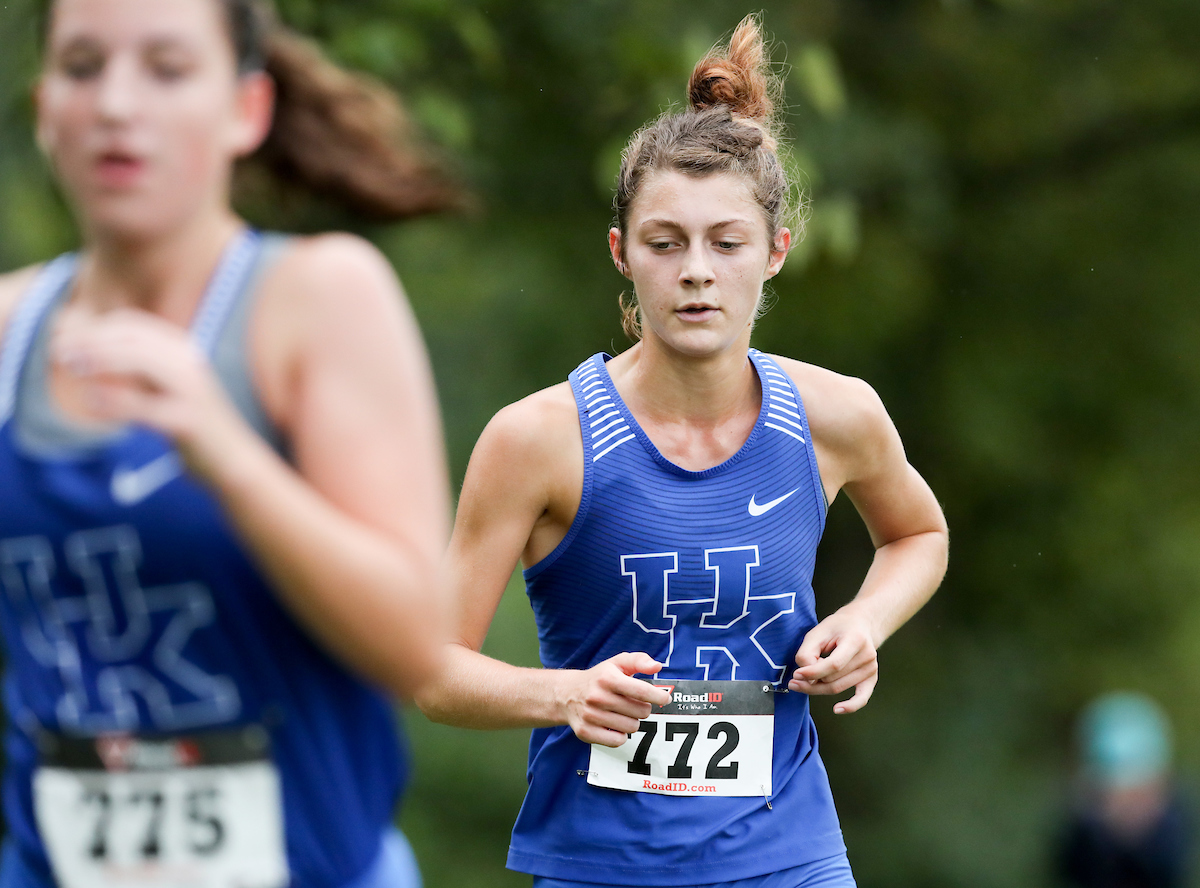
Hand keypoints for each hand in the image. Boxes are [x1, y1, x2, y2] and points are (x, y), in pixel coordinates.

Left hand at [53, 308, 257, 482]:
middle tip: (58, 351)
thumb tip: (89, 354)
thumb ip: (137, 370)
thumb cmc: (193, 424)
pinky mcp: (188, 421)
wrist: (234, 459)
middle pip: (133, 337)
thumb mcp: (166, 387)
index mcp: (184, 351)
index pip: (133, 325)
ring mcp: (192, 390)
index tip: (65, 338)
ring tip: (69, 365)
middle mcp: (189, 363)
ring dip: (100, 359)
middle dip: (91, 339)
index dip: (95, 327)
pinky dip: (114, 401)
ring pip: (141, 361)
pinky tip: (90, 401)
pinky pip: (144, 406)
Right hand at [556, 652, 671, 747]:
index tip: (665, 699)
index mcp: (607, 678)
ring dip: (632, 721)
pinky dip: (620, 735)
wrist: (566, 694)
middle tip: (634, 703)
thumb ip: (639, 660)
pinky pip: (618, 741)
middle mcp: (597, 697)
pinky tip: (614, 725)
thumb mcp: (617, 663)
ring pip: (631, 727)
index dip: (658, 696)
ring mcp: (590, 716)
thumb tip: (657, 667)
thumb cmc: (598, 678)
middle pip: (640, 712)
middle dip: (643, 708)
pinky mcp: (586, 732)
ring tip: (623, 713)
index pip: (641, 691)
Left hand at [789, 606, 878, 713]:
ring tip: (804, 683)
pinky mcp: (871, 678)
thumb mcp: (817, 632)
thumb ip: (808, 653)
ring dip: (818, 688)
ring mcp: (871, 668)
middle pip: (834, 679)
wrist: (859, 625)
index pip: (833, 664)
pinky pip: (862, 698)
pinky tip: (837, 709)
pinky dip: (850, 706)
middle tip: (794, 681)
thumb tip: (806, 677)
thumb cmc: (836, 628)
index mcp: (855, 640)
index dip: (813, 672)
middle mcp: (867, 655)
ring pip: (839, 688)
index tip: (796, 675)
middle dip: (811, 682)